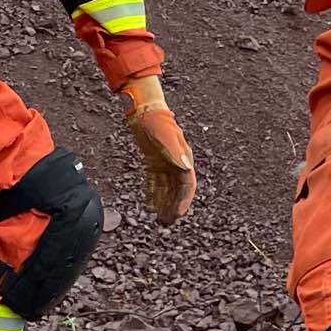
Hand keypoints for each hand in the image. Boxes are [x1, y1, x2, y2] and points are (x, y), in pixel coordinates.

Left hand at [122, 75, 196, 223]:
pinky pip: (155, 182)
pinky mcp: (154, 162)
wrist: (144, 108)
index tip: (178, 214)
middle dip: (174, 207)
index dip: (183, 201)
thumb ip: (175, 152)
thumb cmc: (155, 120)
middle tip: (168, 222)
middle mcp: (176, 163)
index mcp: (183, 158)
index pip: (186, 184)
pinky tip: (149, 205)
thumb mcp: (164, 136)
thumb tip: (186, 169)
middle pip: (177, 190)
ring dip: (164, 203)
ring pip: (167, 188)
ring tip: (159, 218)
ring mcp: (165, 163)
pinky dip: (153, 193)